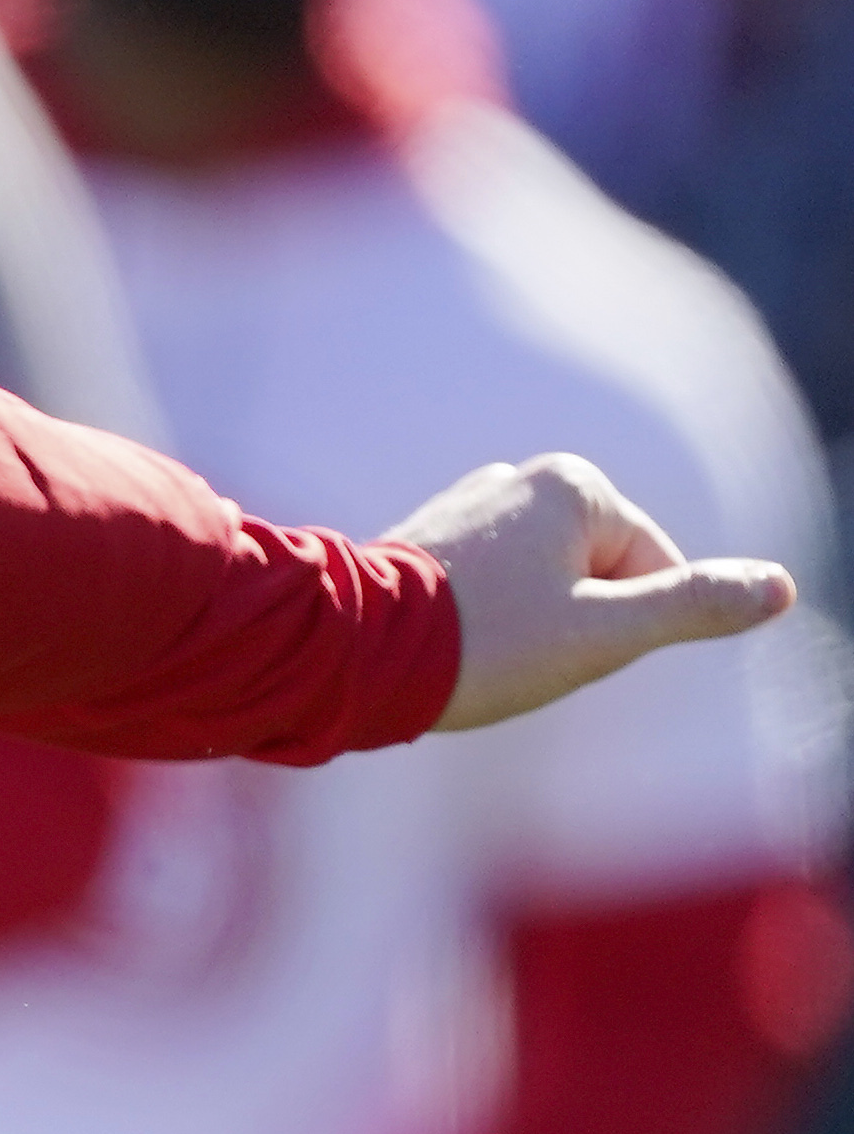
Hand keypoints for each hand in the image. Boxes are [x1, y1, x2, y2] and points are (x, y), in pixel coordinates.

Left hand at [396, 454, 795, 732]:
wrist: (352, 653)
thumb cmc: (483, 644)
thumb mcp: (606, 632)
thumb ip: (695, 606)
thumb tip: (781, 587)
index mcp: (574, 485)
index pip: (651, 574)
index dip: (617, 629)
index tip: (550, 641)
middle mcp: (518, 480)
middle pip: (596, 579)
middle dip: (570, 628)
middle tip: (509, 648)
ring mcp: (468, 506)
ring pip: (543, 592)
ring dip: (522, 632)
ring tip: (470, 645)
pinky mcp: (427, 539)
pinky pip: (490, 594)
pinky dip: (480, 626)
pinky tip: (441, 641)